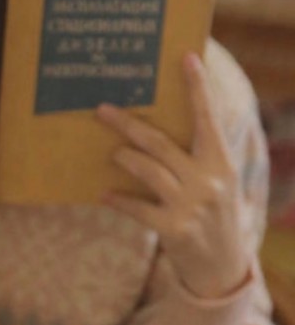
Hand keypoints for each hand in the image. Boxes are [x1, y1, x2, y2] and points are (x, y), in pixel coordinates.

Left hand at [96, 53, 250, 299]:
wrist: (224, 266)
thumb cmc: (215, 212)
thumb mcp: (218, 180)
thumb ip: (197, 153)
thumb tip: (161, 122)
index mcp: (221, 162)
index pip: (207, 118)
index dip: (197, 87)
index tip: (187, 57)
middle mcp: (208, 180)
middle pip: (159, 142)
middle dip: (127, 124)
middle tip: (101, 109)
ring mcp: (190, 205)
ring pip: (146, 169)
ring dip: (124, 157)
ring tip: (113, 152)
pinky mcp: (172, 228)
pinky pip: (136, 207)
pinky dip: (118, 199)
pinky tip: (105, 194)